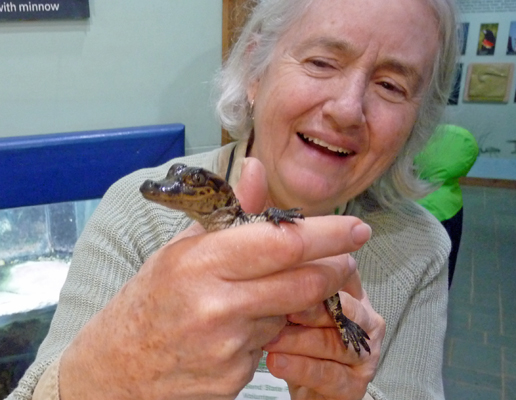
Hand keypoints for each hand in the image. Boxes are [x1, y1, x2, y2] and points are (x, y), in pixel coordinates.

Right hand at [59, 158, 371, 399]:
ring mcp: (227, 348)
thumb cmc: (147, 302)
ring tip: (260, 295)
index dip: (327, 234)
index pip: (281, 243)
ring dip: (292, 302)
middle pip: (302, 282)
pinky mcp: (234, 380)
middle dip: (335, 268)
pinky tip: (240, 329)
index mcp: (199, 263)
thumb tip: (257, 167)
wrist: (114, 371)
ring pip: (289, 315)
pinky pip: (271, 346)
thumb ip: (228, 211)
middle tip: (346, 258)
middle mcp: (216, 305)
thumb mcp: (179, 250)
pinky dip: (269, 331)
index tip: (355, 227)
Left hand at [263, 266, 385, 399]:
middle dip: (308, 309)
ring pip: (335, 344)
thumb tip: (276, 264)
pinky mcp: (356, 385)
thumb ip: (295, 283)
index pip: (343, 276)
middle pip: (343, 310)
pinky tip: (277, 363)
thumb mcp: (297, 306)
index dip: (315, 275)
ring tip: (270, 340)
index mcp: (355, 294)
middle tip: (278, 309)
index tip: (285, 275)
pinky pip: (330, 375)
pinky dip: (301, 369)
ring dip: (299, 341)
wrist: (307, 383)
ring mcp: (365, 354)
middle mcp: (367, 321)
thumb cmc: (301, 336)